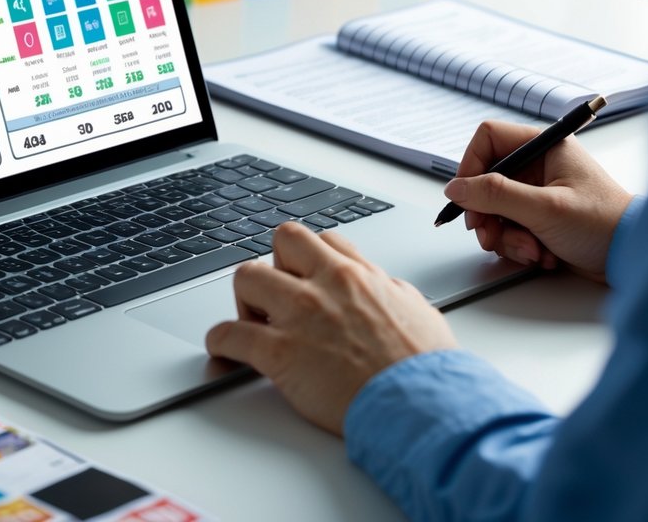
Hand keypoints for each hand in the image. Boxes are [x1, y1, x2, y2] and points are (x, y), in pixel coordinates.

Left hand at [205, 223, 456, 435]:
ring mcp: (300, 316)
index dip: (308, 260)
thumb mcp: (417, 311)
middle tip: (279, 299)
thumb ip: (391, 293)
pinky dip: (221, 341)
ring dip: (245, 300)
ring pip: (246, 277)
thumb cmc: (426, 369)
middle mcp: (326, 286)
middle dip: (275, 266)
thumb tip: (384, 288)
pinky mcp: (280, 353)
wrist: (423, 406)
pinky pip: (230, 334)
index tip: (304, 277)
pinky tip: (226, 350)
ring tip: (256, 324)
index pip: (320, 240)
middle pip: (280, 242)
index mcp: (358, 276)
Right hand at [444, 120, 632, 282]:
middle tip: (488, 234)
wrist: (633, 259)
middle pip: (485, 180)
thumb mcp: (544, 209)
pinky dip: (518, 245)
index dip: (470, 166)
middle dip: (486, 213)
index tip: (465, 196)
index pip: (488, 139)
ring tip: (531, 250)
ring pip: (494, 209)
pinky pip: (508, 229)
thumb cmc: (605, 225)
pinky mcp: (538, 219)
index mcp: (544, 147)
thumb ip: (495, 196)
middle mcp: (538, 166)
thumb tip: (455, 189)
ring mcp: (537, 194)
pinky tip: (543, 255)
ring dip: (505, 235)